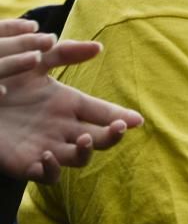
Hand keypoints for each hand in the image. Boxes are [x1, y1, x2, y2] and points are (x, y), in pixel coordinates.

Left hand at [0, 20, 143, 182]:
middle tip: (119, 127)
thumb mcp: (35, 62)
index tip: (138, 119)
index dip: (121, 116)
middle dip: (114, 135)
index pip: (103, 112)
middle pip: (100, 137)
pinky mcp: (26, 164)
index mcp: (70, 104)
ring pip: (80, 159)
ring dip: (86, 153)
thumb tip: (99, 47)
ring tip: (83, 140)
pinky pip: (47, 176)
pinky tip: (46, 156)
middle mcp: (64, 128)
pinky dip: (51, 170)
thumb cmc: (6, 79)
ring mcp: (48, 147)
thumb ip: (65, 53)